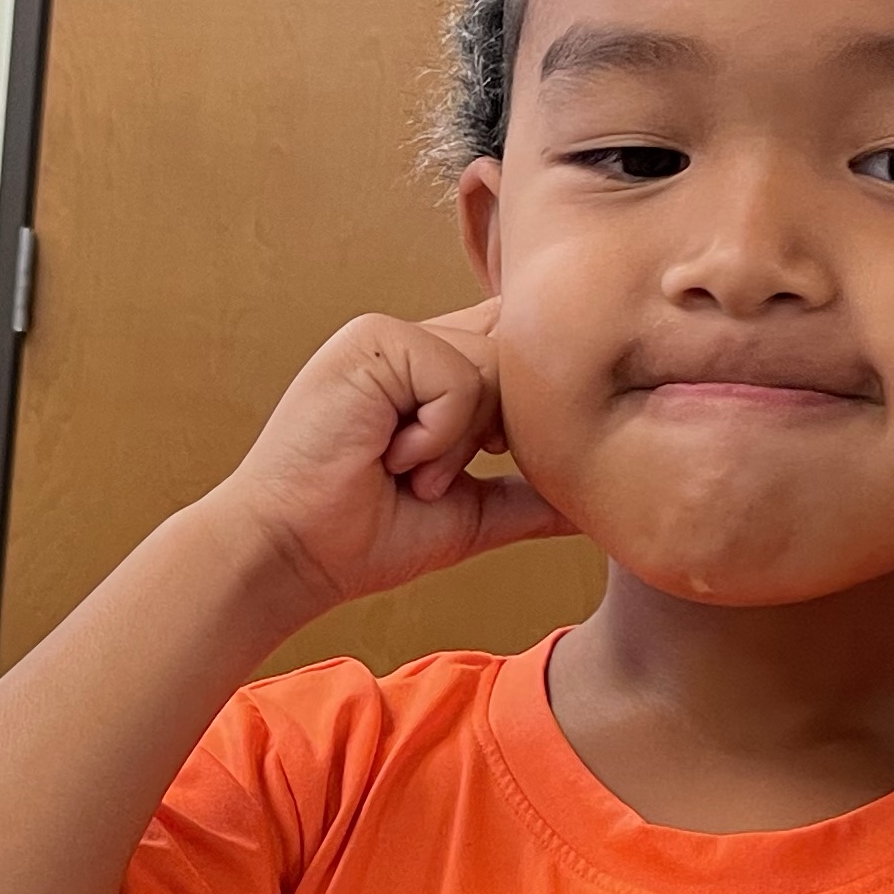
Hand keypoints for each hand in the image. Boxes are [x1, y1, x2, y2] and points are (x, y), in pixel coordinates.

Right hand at [201, 306, 572, 627]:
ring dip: (459, 442)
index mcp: (430, 373)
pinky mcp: (372, 341)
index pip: (512, 348)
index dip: (527, 392)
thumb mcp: (470, 515)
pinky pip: (458, 377)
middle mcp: (411, 344)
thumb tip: (601, 507)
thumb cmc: (362, 540)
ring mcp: (388, 337)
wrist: (292, 556)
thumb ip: (531, 497)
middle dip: (495, 433)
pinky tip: (387, 457)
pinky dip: (437, 434)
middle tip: (428, 479)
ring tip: (403, 473)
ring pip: (492, 366)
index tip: (493, 455)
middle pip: (516, 357)